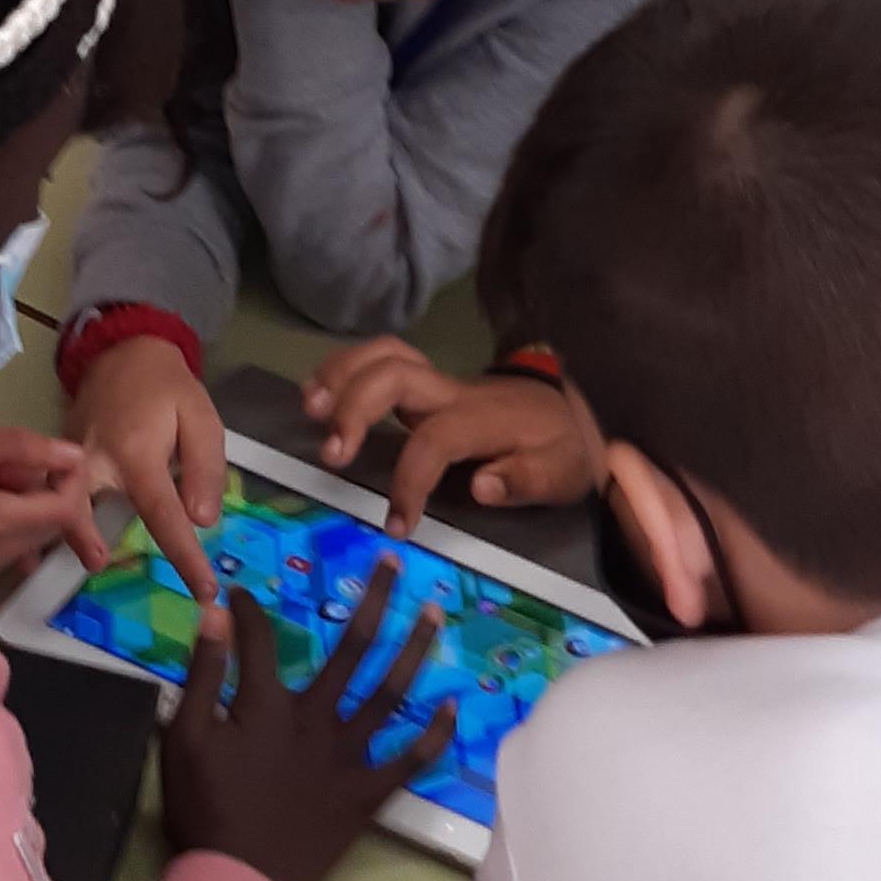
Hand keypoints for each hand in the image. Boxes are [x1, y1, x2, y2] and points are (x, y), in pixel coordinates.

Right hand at [0, 421, 109, 587]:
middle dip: (47, 493)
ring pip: (30, 539)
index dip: (72, 482)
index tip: (54, 458)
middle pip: (50, 528)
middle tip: (10, 463)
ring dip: (26, 508)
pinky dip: (8, 525)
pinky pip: (6, 550)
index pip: (64, 511)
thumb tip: (73, 457)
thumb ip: (22, 447)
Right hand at [70, 335, 227, 618]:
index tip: (203, 592)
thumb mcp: (202, 420)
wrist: (122, 351)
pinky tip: (44, 538)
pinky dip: (45, 512)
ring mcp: (69, 458)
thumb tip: (200, 520)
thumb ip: (204, 470)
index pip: (162, 517)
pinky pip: (47, 489)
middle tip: (97, 566)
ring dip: (56, 531)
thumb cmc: (168, 388)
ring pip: (53, 501)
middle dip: (81, 539)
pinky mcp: (57, 456)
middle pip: (76, 510)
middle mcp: (95, 460)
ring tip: (68, 560)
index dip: (184, 559)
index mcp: (137, 454)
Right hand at [156, 581, 455, 880]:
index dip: (249, 611)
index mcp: (266, 705)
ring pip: (389, 691)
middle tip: (397, 562)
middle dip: (375, 599)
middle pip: (352, 647)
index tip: (242, 596)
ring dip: (414, 648)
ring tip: (435, 612)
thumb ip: (201, 675)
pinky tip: (452, 705)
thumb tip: (213, 615)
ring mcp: (348, 755)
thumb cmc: (205, 811)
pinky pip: (410, 759)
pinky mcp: (367, 792)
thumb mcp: (183, 738)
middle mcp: (316, 718)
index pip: (259, 640)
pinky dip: (433, 733)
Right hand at [304, 341, 598, 536]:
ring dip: (340, 376)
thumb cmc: (560, 448)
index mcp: (484, 419)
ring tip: (309, 412)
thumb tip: (481, 486)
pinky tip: (317, 394)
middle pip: (395, 374)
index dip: (410, 481)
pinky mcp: (426, 381)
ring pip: (383, 355)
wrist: (571, 413)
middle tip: (331, 454)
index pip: (435, 441)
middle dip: (355, 407)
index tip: (397, 525)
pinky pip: (380, 358)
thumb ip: (527, 480)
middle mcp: (453, 391)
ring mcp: (437, 380)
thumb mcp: (562, 473)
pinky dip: (343, 368)